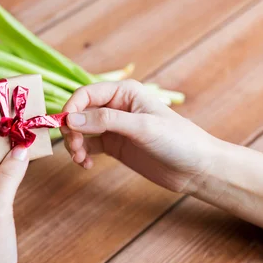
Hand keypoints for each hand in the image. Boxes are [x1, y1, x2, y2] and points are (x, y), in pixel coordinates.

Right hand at [61, 80, 216, 193]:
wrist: (197, 169)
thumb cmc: (177, 141)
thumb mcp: (141, 128)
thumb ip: (105, 121)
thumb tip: (70, 119)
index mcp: (124, 92)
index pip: (85, 94)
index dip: (71, 109)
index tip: (65, 128)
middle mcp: (116, 106)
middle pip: (79, 113)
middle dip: (71, 130)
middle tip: (74, 148)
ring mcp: (114, 127)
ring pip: (80, 131)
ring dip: (74, 144)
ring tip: (80, 159)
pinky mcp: (114, 145)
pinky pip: (88, 146)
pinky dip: (82, 154)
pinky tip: (86, 164)